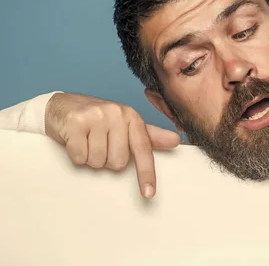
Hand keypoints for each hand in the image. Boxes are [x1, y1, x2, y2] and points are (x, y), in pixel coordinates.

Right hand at [44, 93, 180, 197]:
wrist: (62, 105)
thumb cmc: (97, 119)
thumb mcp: (124, 124)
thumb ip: (149, 135)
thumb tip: (175, 141)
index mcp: (132, 116)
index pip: (143, 149)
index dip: (146, 173)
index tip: (149, 193)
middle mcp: (116, 114)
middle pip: (118, 162)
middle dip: (106, 159)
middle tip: (99, 144)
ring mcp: (96, 117)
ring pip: (98, 161)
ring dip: (90, 158)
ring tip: (87, 142)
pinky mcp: (75, 123)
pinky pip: (80, 157)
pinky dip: (76, 155)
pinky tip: (75, 141)